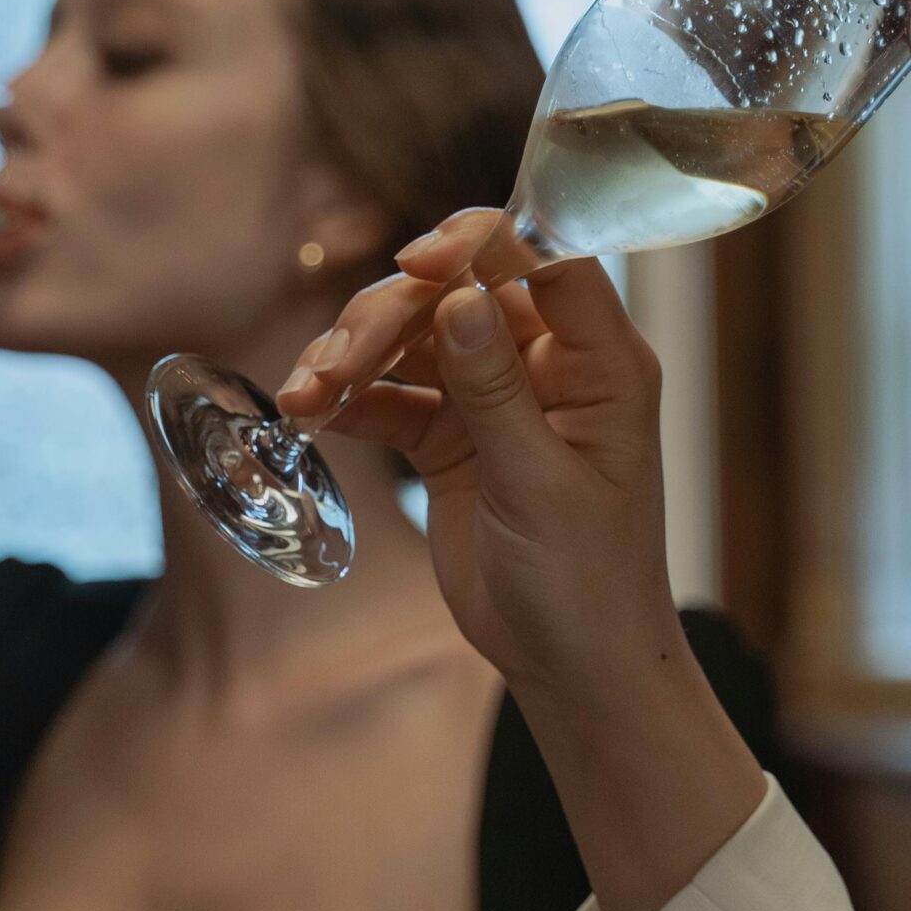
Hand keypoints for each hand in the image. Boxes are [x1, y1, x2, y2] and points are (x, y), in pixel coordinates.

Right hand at [276, 211, 679, 711]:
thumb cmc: (588, 581)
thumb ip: (496, 390)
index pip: (548, 261)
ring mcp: (495, 399)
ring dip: (355, 354)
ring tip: (307, 394)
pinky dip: (348, 399)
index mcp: (602, 364)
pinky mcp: (450, 437)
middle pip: (460, 293)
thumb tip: (459, 297)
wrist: (571, 666)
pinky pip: (390, 395)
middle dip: (390, 316)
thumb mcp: (540, 485)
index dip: (481, 245)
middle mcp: (549, 366)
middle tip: (337, 362)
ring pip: (415, 338)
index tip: (415, 262)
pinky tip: (309, 413)